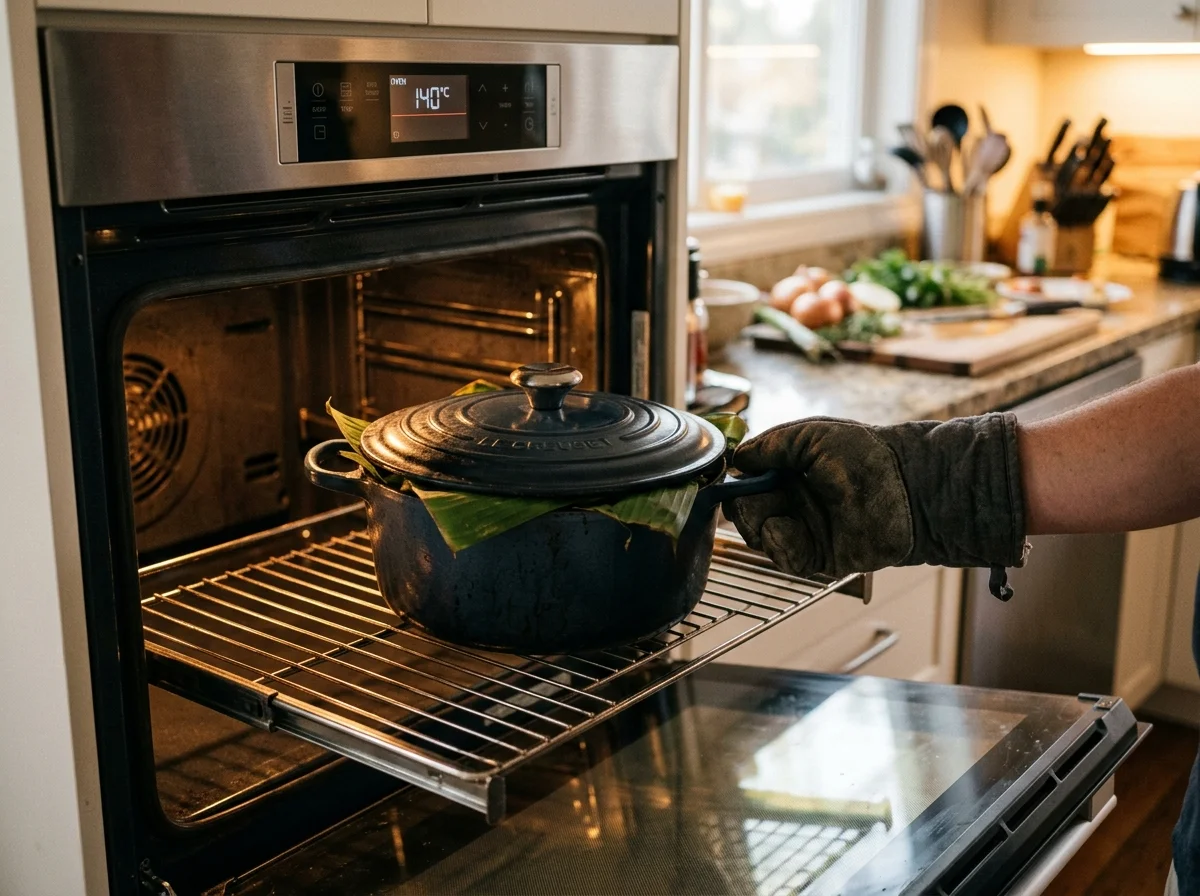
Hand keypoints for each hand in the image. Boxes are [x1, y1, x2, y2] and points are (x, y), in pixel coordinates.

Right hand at [723, 415, 1027, 594]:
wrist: (907, 489)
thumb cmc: (866, 454)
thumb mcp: (812, 435)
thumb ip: (771, 445)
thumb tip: (737, 458)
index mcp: (790, 470)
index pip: (746, 480)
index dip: (735, 482)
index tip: (734, 480)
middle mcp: (793, 500)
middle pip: (744, 511)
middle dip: (745, 507)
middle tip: (762, 500)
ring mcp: (804, 528)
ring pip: (758, 536)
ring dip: (762, 526)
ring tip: (784, 517)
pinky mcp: (817, 556)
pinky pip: (782, 556)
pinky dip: (781, 545)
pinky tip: (793, 532)